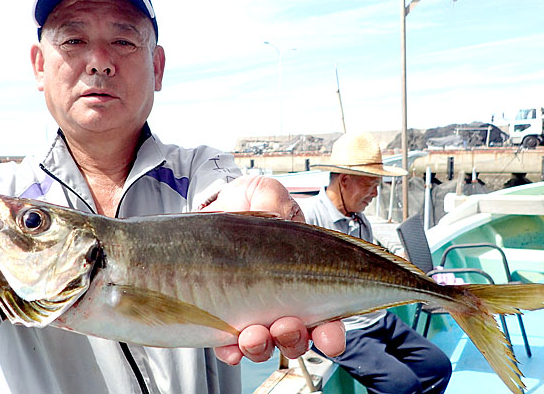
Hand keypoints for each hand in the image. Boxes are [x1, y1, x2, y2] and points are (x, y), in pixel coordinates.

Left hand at [202, 176, 346, 363]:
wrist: (210, 208)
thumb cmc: (246, 202)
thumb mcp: (265, 192)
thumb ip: (277, 200)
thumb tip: (281, 215)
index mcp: (304, 277)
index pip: (327, 315)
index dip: (332, 333)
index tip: (330, 338)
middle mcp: (282, 302)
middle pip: (297, 338)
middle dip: (294, 340)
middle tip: (285, 326)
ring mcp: (252, 312)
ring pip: (265, 346)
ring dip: (261, 347)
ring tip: (251, 335)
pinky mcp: (222, 316)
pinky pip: (228, 344)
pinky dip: (230, 351)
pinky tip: (228, 346)